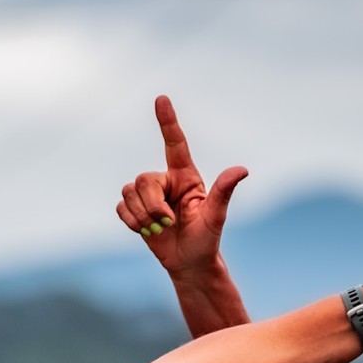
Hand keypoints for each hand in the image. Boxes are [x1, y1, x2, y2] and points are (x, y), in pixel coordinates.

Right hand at [116, 95, 248, 276]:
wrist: (189, 263)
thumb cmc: (207, 239)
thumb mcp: (217, 216)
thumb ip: (224, 191)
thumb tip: (241, 170)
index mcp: (186, 177)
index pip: (175, 144)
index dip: (168, 121)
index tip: (161, 99)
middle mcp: (165, 181)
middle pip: (143, 179)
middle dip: (153, 206)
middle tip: (167, 222)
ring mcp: (149, 196)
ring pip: (129, 193)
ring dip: (143, 217)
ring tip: (159, 229)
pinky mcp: (135, 210)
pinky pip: (121, 207)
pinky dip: (131, 222)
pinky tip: (146, 231)